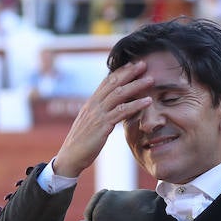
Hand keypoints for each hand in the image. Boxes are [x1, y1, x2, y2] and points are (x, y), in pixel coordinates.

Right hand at [51, 60, 153, 177]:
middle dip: (129, 72)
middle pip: (113, 83)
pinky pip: (121, 112)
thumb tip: (111, 109)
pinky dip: (136, 105)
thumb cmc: (82, 143)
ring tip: (150, 79)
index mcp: (91, 103)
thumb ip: (100, 114)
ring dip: (136, 85)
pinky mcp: (102, 126)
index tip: (132, 64)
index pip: (106, 82)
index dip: (120, 72)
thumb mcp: (91, 123)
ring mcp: (98, 114)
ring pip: (119, 94)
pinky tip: (148, 101)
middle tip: (144, 63)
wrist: (70, 157)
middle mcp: (94, 105)